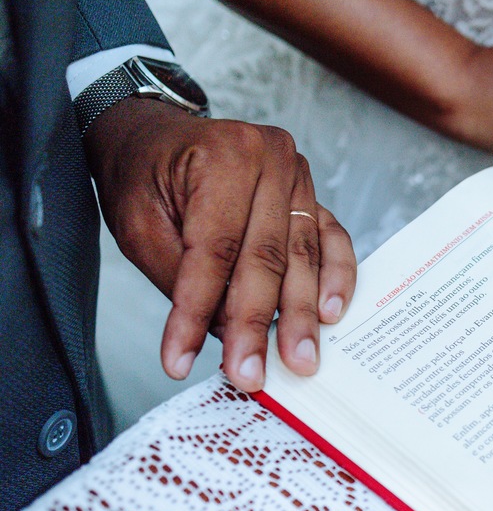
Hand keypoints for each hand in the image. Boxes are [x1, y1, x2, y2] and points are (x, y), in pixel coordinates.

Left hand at [83, 98, 356, 391]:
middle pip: (266, 257)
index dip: (196, 311)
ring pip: (302, 257)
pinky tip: (331, 314)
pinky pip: (332, 241)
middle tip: (252, 373)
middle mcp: (269, 158)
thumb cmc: (145, 177)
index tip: (180, 360)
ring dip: (301, 315)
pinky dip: (336, 279)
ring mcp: (298, 176)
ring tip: (299, 360)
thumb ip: (181, 276)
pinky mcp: (313, 197)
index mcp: (221, 156)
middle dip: (257, 323)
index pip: (213, 250)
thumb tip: (223, 331)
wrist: (158, 137)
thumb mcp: (139, 224)